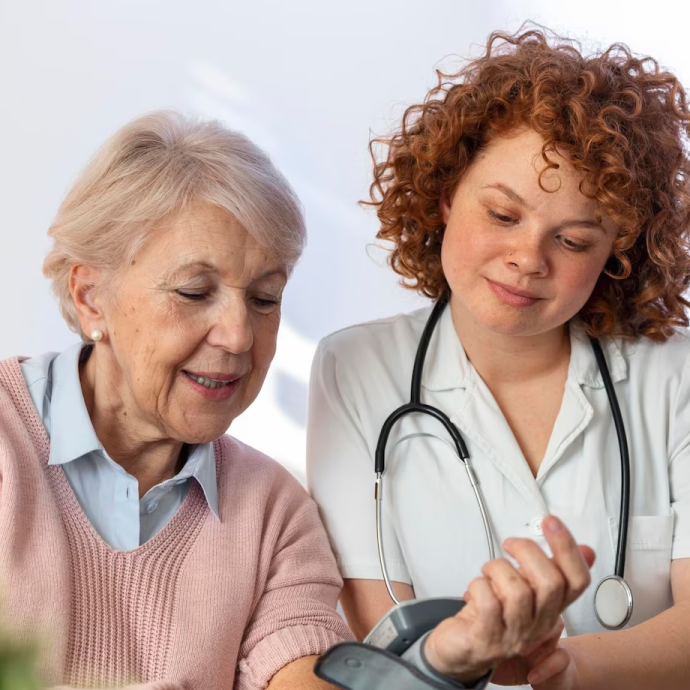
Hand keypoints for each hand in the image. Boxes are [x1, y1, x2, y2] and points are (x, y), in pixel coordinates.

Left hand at [423, 515, 594, 684]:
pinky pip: (488, 603)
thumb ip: (551, 570)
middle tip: (510, 545)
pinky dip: (478, 585)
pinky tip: (475, 587)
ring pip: (518, 592)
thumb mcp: (525, 589)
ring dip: (498, 568)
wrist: (461, 652)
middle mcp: (537, 623)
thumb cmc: (490, 616)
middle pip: (551, 583)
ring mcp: (513, 634)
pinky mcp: (487, 638)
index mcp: (549, 609)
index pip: (576, 581)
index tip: (550, 522)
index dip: (567, 548)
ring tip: (488, 570)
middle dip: (528, 550)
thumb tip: (586, 551)